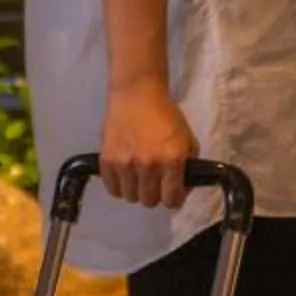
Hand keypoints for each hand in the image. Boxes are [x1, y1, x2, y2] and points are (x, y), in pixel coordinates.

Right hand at [99, 79, 198, 208]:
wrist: (137, 94)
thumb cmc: (166, 114)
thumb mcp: (187, 138)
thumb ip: (188, 165)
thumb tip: (182, 189)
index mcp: (172, 159)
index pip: (172, 199)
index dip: (174, 199)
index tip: (171, 193)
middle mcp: (149, 165)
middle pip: (150, 201)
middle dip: (154, 194)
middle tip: (154, 182)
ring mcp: (126, 164)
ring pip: (131, 198)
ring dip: (136, 190)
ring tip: (137, 176)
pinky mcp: (107, 161)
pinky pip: (112, 189)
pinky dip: (119, 185)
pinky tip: (124, 174)